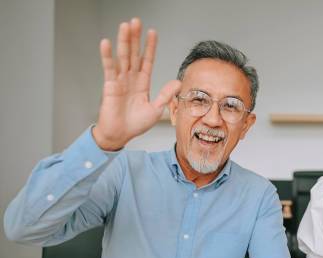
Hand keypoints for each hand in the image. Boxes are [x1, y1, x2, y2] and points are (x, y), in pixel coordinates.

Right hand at [93, 18, 180, 150]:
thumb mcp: (155, 109)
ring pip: (123, 56)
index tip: (153, 32)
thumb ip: (165, 95)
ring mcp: (120, 80)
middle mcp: (131, 78)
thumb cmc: (135, 124)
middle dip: (136, 37)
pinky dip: (107, 55)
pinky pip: (109, 68)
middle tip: (136, 21)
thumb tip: (178, 82)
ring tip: (125, 26)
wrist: (120, 135)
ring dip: (124, 41)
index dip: (150, 47)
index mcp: (143, 83)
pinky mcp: (110, 85)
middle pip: (134, 53)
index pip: (147, 60)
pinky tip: (106, 43)